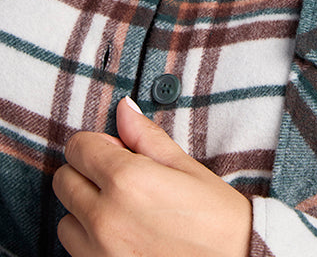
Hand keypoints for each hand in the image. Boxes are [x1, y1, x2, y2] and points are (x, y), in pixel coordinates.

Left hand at [52, 96, 252, 256]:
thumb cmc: (216, 218)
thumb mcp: (186, 167)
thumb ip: (146, 137)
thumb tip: (124, 109)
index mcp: (127, 180)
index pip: (78, 148)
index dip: (98, 144)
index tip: (119, 151)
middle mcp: (105, 217)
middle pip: (64, 181)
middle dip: (87, 172)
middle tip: (121, 178)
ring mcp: (99, 252)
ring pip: (65, 220)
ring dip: (85, 210)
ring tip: (122, 210)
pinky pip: (76, 251)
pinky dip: (90, 240)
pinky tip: (124, 234)